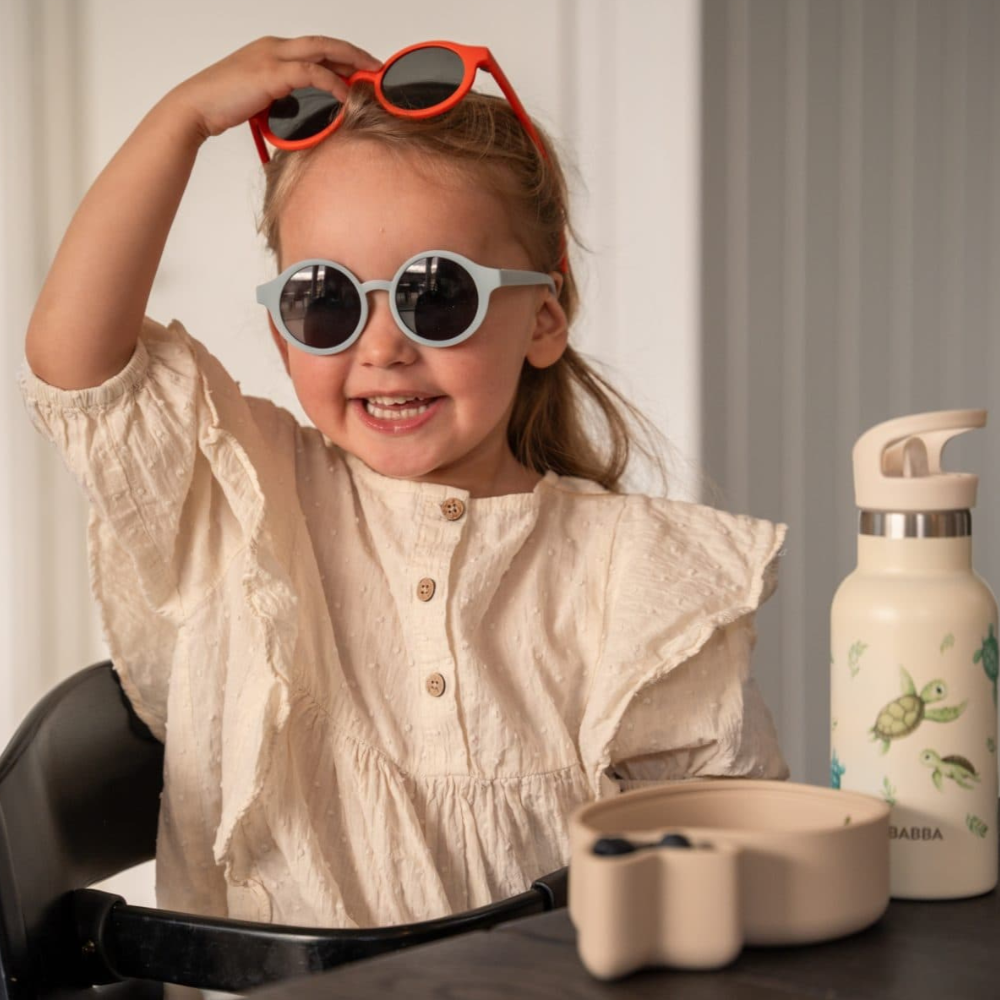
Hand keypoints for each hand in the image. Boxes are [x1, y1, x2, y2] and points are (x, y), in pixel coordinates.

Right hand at [165, 35, 381, 140]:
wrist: (195, 107)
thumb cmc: (223, 106)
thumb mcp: (260, 99)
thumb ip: (282, 99)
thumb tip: (302, 113)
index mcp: (271, 50)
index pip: (315, 46)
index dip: (342, 54)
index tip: (363, 68)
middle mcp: (273, 47)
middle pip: (324, 42)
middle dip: (354, 53)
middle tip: (378, 66)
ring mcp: (272, 57)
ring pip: (321, 50)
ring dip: (350, 62)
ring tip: (371, 77)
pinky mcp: (270, 73)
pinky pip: (311, 73)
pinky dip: (332, 83)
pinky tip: (347, 95)